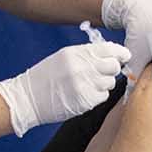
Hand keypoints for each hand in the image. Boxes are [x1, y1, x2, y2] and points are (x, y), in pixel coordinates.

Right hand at [0, 41, 130, 135]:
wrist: (27, 98)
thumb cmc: (46, 76)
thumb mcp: (64, 56)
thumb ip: (87, 54)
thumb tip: (112, 54)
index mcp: (77, 53)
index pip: (109, 49)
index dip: (121, 53)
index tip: (124, 57)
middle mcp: (82, 67)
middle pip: (114, 66)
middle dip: (112, 69)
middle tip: (104, 72)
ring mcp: (84, 85)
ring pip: (110, 83)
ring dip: (104, 84)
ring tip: (88, 84)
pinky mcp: (84, 101)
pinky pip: (103, 96)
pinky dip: (97, 96)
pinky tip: (84, 94)